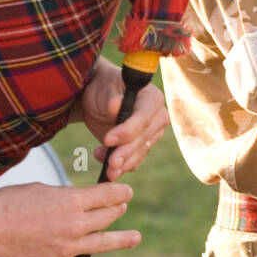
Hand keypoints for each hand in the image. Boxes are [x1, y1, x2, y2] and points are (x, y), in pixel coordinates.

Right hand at [0, 181, 137, 256]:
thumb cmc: (9, 203)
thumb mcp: (44, 189)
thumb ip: (67, 195)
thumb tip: (80, 199)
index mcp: (72, 200)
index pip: (109, 195)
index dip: (121, 191)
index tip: (126, 191)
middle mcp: (75, 223)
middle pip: (108, 216)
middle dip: (116, 210)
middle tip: (120, 208)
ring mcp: (68, 247)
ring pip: (104, 242)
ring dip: (123, 239)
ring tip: (135, 237)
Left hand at [68, 58, 169, 179]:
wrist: (99, 100)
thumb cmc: (104, 88)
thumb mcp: (104, 89)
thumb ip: (111, 98)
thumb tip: (115, 105)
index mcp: (152, 98)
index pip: (144, 117)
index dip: (128, 130)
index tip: (108, 139)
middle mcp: (158, 117)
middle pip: (143, 138)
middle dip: (125, 152)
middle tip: (110, 163)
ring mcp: (152, 133)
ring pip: (140, 153)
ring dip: (123, 163)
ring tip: (106, 167)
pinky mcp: (143, 147)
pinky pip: (134, 161)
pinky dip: (120, 166)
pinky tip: (104, 160)